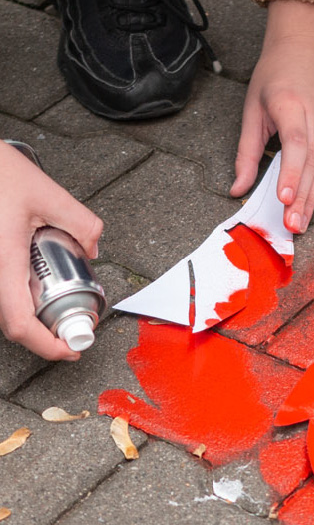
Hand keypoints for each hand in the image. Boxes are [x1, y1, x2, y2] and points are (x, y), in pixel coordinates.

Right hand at [0, 143, 102, 359]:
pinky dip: (23, 296)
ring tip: (62, 306)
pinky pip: (3, 290)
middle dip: (46, 334)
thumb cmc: (0, 173)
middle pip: (13, 322)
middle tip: (75, 331)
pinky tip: (40, 283)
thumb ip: (82, 224)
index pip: (19, 322)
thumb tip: (93, 251)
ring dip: (34, 314)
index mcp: (5, 259)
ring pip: (7, 307)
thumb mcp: (51, 195)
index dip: (45, 346)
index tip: (70, 351)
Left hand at [231, 0, 313, 231]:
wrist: (308, 43)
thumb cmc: (277, 73)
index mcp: (289, 105)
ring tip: (304, 220)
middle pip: (311, 161)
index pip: (294, 144)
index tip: (283, 198)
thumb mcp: (253, 108)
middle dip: (300, 196)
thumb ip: (246, 151)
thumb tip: (238, 188)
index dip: (290, 173)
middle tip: (291, 224)